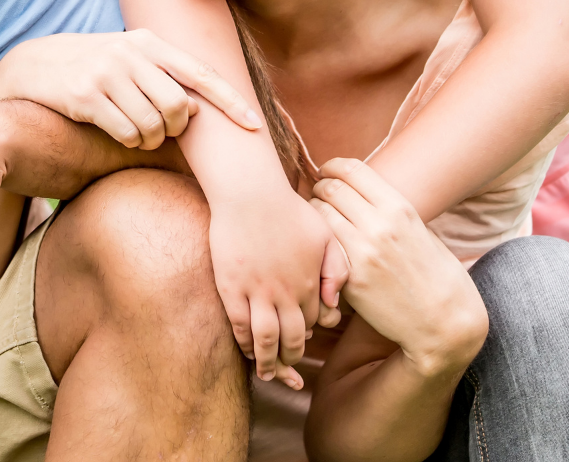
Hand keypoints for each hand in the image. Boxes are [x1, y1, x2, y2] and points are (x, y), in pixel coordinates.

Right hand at [0, 29, 262, 148]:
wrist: (32, 67)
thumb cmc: (93, 69)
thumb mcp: (129, 61)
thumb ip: (164, 78)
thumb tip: (196, 110)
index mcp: (148, 42)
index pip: (200, 73)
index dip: (230, 102)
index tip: (255, 126)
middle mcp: (130, 52)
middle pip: (178, 107)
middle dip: (175, 130)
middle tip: (162, 132)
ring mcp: (106, 72)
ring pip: (153, 125)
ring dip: (149, 140)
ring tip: (134, 131)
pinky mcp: (86, 96)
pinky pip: (126, 133)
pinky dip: (127, 140)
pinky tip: (115, 131)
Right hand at [206, 182, 329, 386]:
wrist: (250, 193)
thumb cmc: (289, 209)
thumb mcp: (325, 234)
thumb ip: (337, 269)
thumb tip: (333, 305)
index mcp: (310, 282)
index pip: (314, 322)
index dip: (310, 334)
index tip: (305, 340)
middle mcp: (286, 293)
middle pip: (292, 339)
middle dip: (292, 361)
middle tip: (290, 373)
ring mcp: (257, 291)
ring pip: (265, 340)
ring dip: (268, 363)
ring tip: (267, 374)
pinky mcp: (231, 286)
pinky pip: (239, 325)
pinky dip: (245, 342)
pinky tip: (247, 349)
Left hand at [310, 158, 488, 376]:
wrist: (445, 322)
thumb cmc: (437, 276)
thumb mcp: (420, 231)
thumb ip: (391, 211)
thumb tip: (361, 192)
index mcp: (400, 208)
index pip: (352, 170)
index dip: (332, 167)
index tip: (326, 171)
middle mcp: (380, 225)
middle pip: (331, 188)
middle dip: (319, 188)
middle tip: (317, 196)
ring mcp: (363, 252)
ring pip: (319, 215)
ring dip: (313, 213)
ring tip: (316, 220)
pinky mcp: (351, 278)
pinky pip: (323, 247)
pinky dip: (318, 242)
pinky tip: (321, 247)